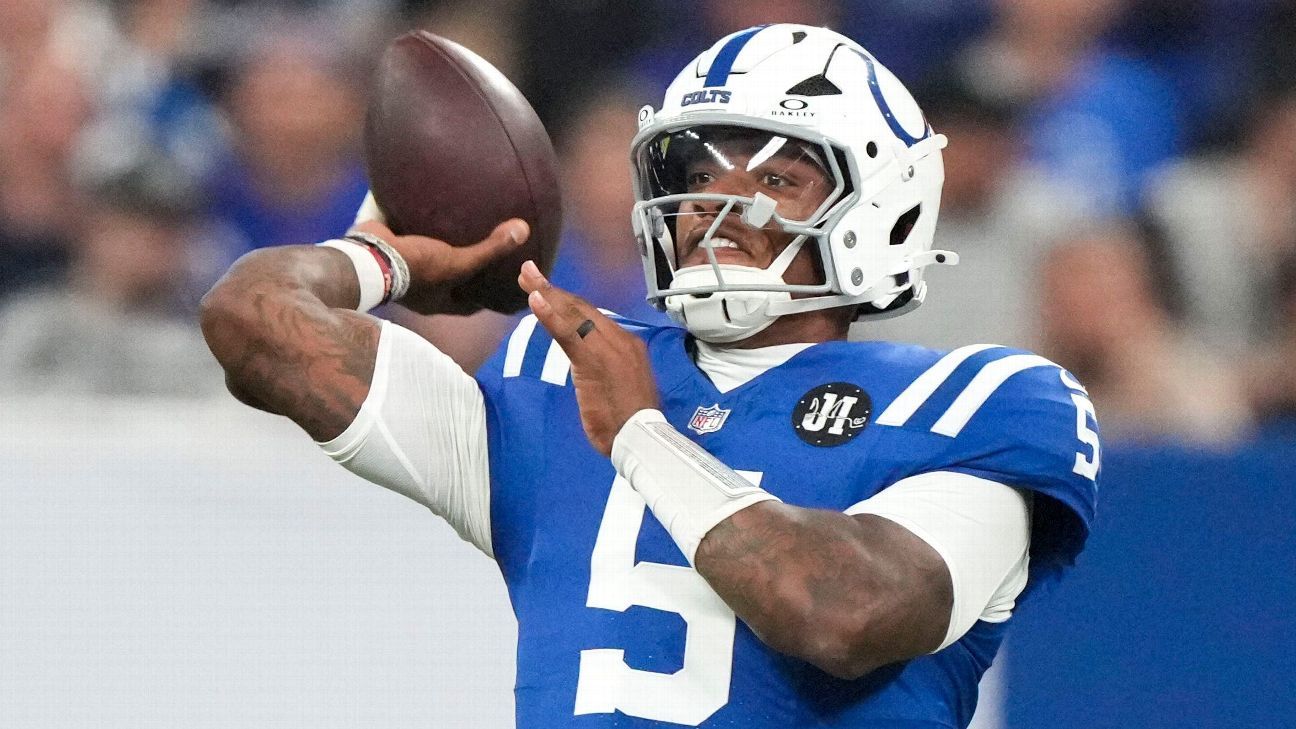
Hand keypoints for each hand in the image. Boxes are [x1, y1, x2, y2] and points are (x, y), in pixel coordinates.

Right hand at [350, 194, 528, 314]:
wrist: (369, 257)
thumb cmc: (417, 269)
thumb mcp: (458, 262)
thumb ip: (490, 249)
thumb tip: (524, 230)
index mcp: (438, 301)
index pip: (470, 305)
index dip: (487, 297)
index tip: (503, 286)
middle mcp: (422, 290)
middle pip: (451, 283)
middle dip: (466, 272)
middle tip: (487, 255)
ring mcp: (405, 270)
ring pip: (431, 260)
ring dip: (444, 248)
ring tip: (463, 231)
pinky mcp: (394, 249)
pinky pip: (413, 239)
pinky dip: (422, 228)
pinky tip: (434, 211)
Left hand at [518, 260, 659, 454]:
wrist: (640, 437)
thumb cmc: (630, 421)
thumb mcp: (621, 387)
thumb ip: (608, 370)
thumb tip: (593, 366)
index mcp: (627, 344)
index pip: (593, 316)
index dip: (568, 300)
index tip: (548, 289)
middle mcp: (619, 339)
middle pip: (581, 308)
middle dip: (552, 289)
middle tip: (528, 271)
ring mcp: (606, 348)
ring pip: (573, 314)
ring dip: (547, 293)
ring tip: (526, 277)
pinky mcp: (592, 361)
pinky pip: (567, 333)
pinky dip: (549, 315)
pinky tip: (534, 299)